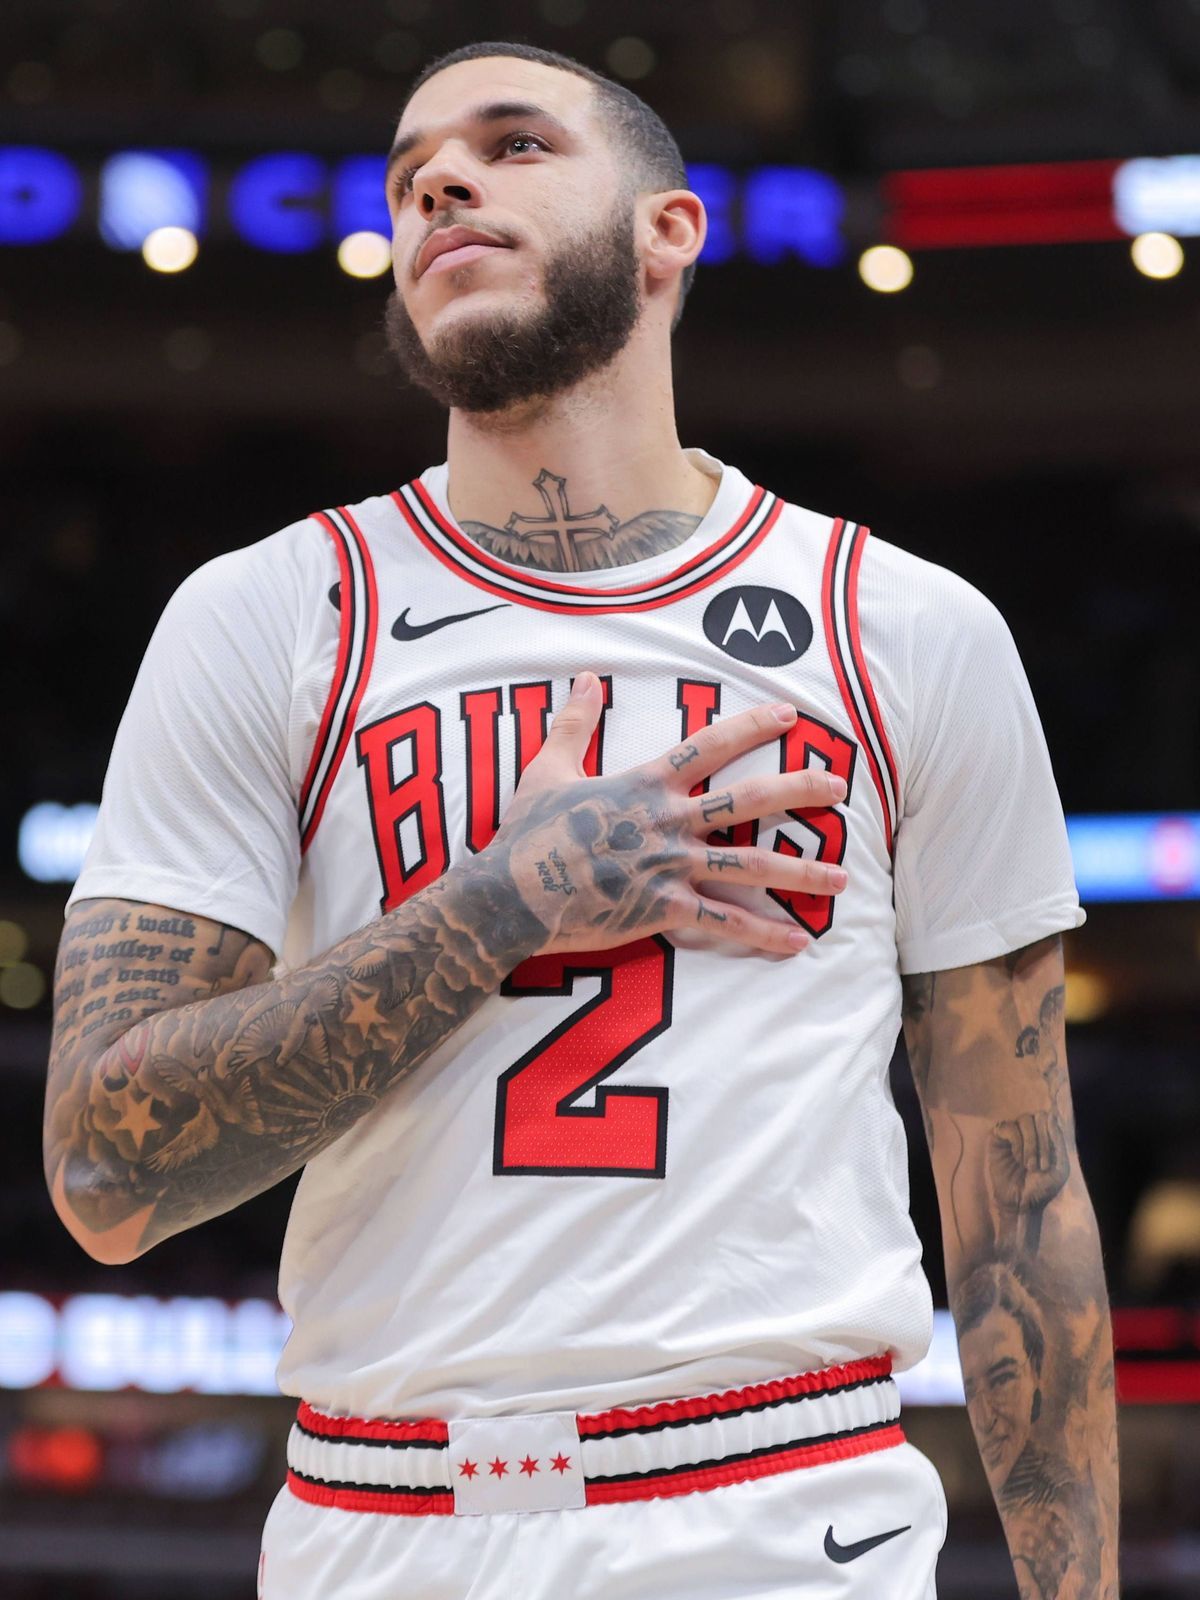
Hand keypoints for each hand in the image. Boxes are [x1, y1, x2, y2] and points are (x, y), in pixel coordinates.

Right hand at [487, 671, 847, 956]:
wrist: (509, 894)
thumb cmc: (525, 833)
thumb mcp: (546, 768)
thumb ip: (574, 722)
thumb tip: (587, 676)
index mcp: (644, 785)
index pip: (710, 746)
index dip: (752, 727)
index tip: (790, 715)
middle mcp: (668, 822)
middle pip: (749, 801)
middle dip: (800, 790)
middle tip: (840, 786)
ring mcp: (669, 867)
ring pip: (751, 867)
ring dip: (801, 872)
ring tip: (842, 879)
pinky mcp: (663, 911)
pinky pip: (724, 924)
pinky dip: (763, 934)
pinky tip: (799, 941)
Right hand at [988, 1111, 1069, 1215]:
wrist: (1021, 1203)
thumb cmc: (1042, 1188)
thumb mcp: (1060, 1168)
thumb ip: (1059, 1142)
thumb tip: (1052, 1116)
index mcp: (1047, 1136)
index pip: (1051, 1119)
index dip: (1052, 1136)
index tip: (1049, 1162)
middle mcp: (1030, 1131)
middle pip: (1038, 1117)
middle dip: (1042, 1142)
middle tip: (1040, 1166)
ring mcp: (1014, 1133)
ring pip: (1025, 1120)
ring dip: (1030, 1144)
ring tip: (1029, 1166)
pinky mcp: (998, 1138)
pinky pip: (1008, 1126)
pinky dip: (1016, 1142)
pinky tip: (1017, 1158)